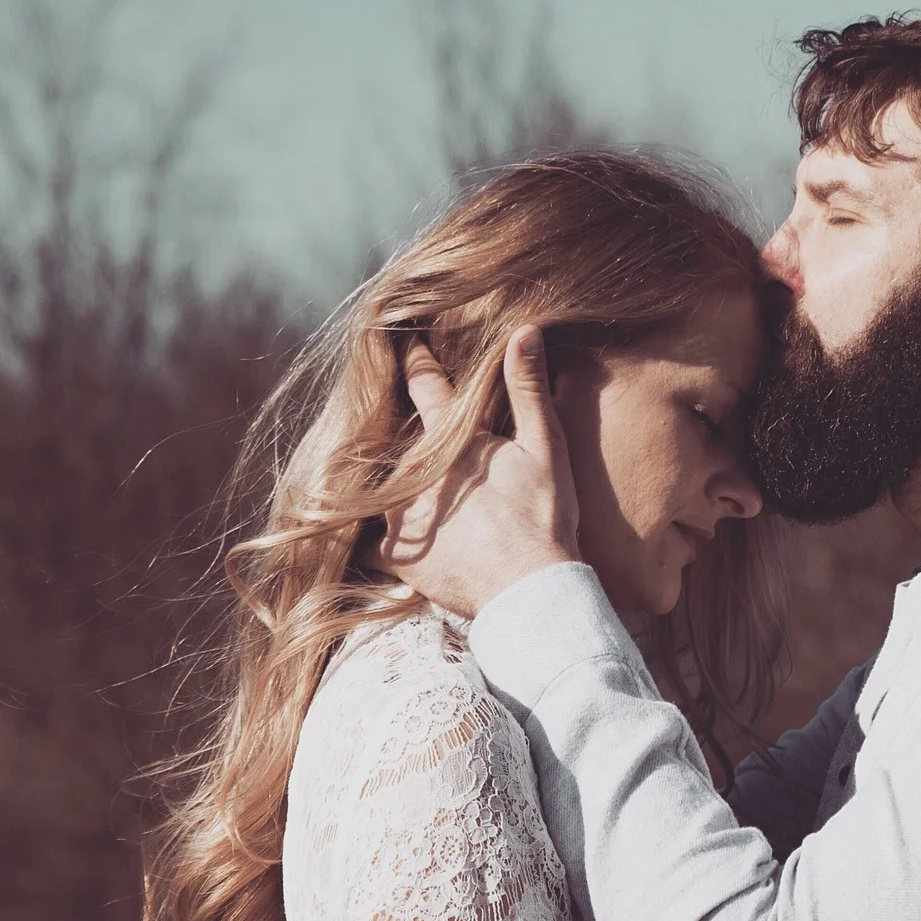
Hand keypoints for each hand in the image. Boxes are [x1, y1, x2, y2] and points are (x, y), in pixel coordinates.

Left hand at [381, 325, 582, 618]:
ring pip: (391, 484)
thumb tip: (523, 329)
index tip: (403, 341)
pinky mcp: (394, 554)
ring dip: (403, 484)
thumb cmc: (543, 516)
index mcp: (451, 436)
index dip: (415, 360)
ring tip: (429, 496)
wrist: (529, 591)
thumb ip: (528, 387)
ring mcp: (400, 513)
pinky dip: (384, 534)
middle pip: (409, 440)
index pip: (425, 383)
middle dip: (421, 439)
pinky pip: (374, 538)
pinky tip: (403, 536)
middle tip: (440, 450)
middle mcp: (415, 469)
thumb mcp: (546, 446)